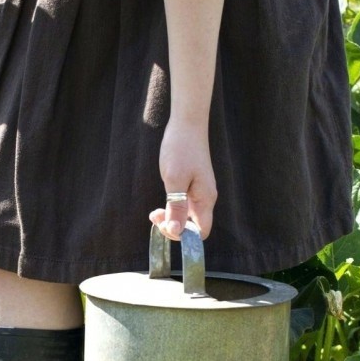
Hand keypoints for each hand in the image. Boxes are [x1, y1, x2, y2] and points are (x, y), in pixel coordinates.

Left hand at [150, 119, 216, 239]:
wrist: (186, 124)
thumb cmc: (181, 149)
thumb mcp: (174, 180)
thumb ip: (175, 208)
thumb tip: (175, 232)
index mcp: (205, 200)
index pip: (201, 232)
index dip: (183, 236)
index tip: (165, 225)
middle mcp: (204, 199)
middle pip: (193, 227)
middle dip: (173, 227)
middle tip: (155, 216)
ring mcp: (199, 192)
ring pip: (186, 217)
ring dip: (170, 219)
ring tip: (154, 212)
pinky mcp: (191, 186)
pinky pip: (183, 206)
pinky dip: (171, 209)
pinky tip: (160, 206)